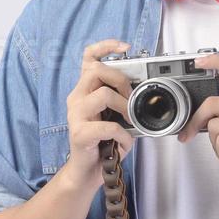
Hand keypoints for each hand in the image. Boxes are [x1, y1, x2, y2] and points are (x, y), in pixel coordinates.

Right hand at [63, 39, 135, 191]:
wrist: (87, 171)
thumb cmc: (102, 143)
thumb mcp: (113, 116)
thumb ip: (121, 101)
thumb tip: (142, 92)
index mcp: (84, 91)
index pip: (88, 58)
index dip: (105, 46)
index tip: (124, 46)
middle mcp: (77, 99)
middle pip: (96, 70)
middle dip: (120, 79)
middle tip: (130, 97)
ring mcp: (76, 115)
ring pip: (102, 94)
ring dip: (123, 107)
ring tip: (129, 120)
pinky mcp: (80, 133)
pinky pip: (107, 126)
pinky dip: (122, 135)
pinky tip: (123, 143)